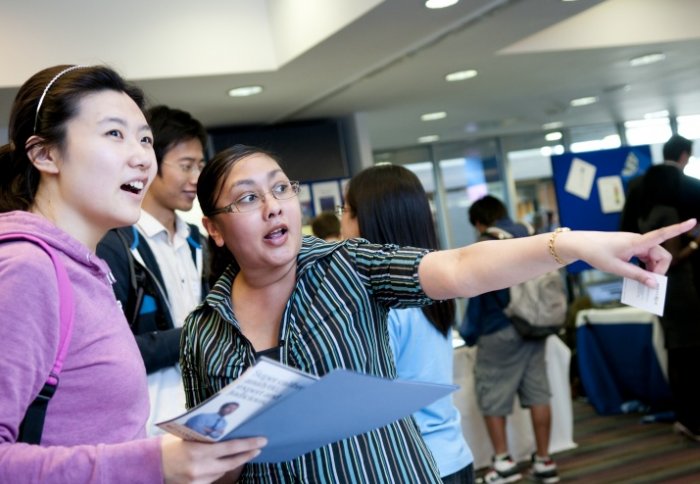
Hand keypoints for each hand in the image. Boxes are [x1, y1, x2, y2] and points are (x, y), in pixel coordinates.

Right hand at [161, 434, 266, 483]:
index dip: (248, 444)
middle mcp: (200, 467)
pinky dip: (218, 470)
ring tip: (242, 454)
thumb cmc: (169, 445)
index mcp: (198, 450)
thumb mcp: (188, 435)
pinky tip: (221, 464)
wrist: (149, 465)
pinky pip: (213, 478)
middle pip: (232, 462)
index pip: (231, 447)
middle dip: (247, 454)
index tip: (262, 440)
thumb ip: (206, 435)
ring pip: (223, 471)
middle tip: (259, 447)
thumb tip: (227, 429)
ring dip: (233, 462)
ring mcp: (197, 480)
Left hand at [563, 218, 696, 287]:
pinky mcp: (631, 247)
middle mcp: (639, 240)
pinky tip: (637, 276)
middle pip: (662, 255)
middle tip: (649, 284)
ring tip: (641, 282)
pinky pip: (645, 258)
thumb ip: (636, 276)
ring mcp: (635, 243)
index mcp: (636, 242)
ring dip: (652, 270)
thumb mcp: (616, 268)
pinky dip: (645, 267)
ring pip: (654, 258)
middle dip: (659, 270)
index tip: (694, 220)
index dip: (679, 228)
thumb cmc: (596, 253)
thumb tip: (655, 284)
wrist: (581, 244)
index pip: (662, 234)